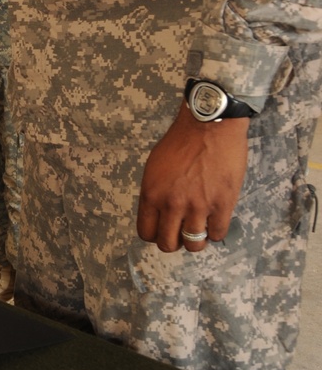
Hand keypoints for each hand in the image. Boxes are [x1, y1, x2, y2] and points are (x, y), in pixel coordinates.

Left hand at [137, 103, 248, 252]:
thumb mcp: (155, 166)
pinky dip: (216, 232)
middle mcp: (172, 204)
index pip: (146, 233)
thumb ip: (155, 192)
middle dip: (175, 241)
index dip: (156, 235)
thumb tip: (158, 212)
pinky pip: (217, 234)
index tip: (164, 230)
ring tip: (200, 227)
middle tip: (182, 231)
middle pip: (168, 244)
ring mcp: (198, 206)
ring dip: (196, 239)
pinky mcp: (222, 204)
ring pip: (194, 244)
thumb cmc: (182, 140)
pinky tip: (216, 220)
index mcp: (152, 194)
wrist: (210, 125)